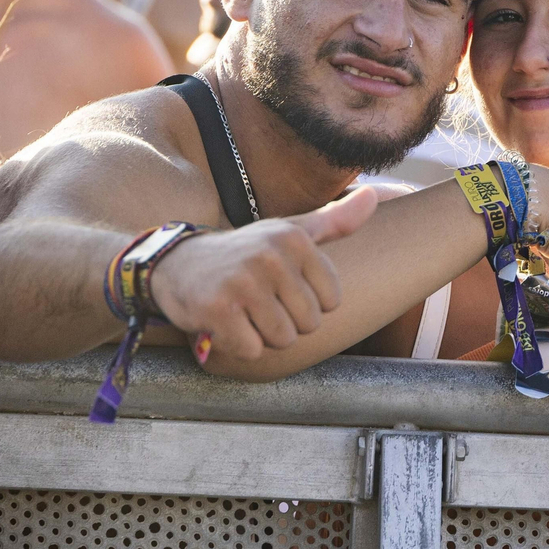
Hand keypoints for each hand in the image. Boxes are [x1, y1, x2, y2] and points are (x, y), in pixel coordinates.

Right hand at [148, 187, 377, 360]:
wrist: (177, 263)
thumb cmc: (246, 252)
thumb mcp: (290, 232)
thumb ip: (335, 221)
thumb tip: (372, 198)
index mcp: (296, 239)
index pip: (332, 301)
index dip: (309, 304)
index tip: (283, 289)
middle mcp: (271, 256)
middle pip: (309, 324)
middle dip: (286, 323)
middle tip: (259, 302)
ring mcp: (243, 282)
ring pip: (283, 340)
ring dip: (263, 336)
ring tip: (244, 312)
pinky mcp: (217, 309)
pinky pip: (252, 350)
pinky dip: (238, 345)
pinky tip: (225, 323)